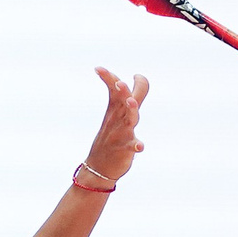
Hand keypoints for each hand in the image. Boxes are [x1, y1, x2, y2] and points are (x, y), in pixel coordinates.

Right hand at [86, 67, 148, 182]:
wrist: (99, 167)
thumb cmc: (112, 136)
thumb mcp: (118, 114)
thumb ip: (132, 95)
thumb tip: (139, 77)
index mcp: (116, 108)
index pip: (113, 88)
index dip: (108, 77)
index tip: (97, 69)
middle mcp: (119, 118)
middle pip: (123, 100)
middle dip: (123, 90)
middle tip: (119, 83)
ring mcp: (122, 133)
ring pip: (129, 119)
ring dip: (131, 110)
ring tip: (132, 102)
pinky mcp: (125, 148)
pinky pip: (131, 146)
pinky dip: (136, 145)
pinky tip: (140, 146)